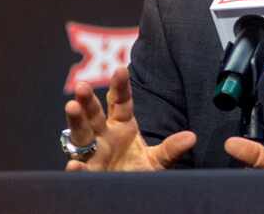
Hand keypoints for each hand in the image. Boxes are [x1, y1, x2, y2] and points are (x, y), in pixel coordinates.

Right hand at [63, 66, 195, 171]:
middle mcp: (103, 136)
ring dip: (76, 121)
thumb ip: (171, 149)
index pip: (121, 102)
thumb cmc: (138, 172)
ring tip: (71, 106)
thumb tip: (191, 137)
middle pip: (94, 115)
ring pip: (81, 135)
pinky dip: (77, 168)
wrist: (127, 194)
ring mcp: (92, 154)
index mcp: (122, 126)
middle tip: (82, 85)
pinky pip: (80, 170)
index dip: (120, 86)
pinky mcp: (88, 174)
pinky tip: (74, 165)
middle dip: (88, 100)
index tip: (120, 69)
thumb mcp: (157, 160)